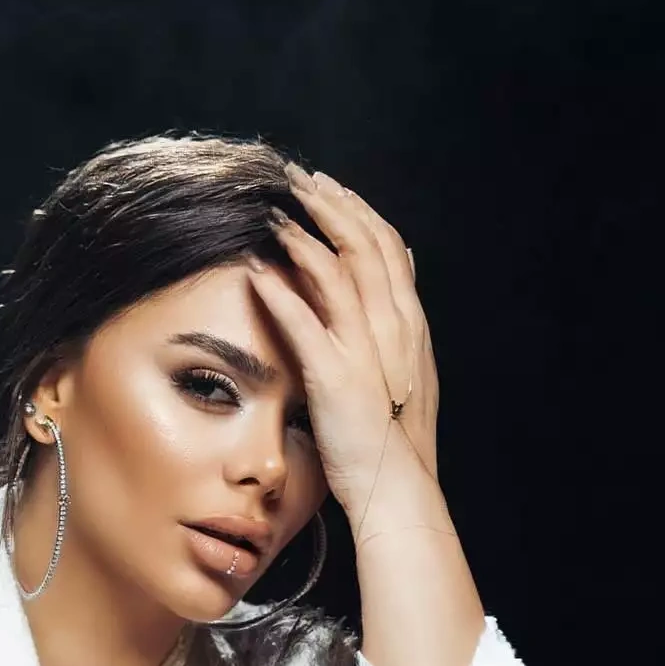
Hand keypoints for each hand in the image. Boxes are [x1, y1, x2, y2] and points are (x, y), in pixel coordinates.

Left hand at [247, 166, 438, 510]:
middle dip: (330, 204)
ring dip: (303, 236)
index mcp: (408, 323)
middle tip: (297, 177)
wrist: (399, 488)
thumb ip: (397, 325)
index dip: (358, 211)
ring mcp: (365, 349)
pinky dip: (280, 292)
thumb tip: (401, 274)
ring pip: (336, 272)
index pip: (387, 247)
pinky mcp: (335, 376)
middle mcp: (392, 326)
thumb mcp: (407, 373)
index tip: (330, 187)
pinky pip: (304, 323)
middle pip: (363, 244)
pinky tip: (256, 270)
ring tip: (273, 211)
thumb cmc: (394, 441)